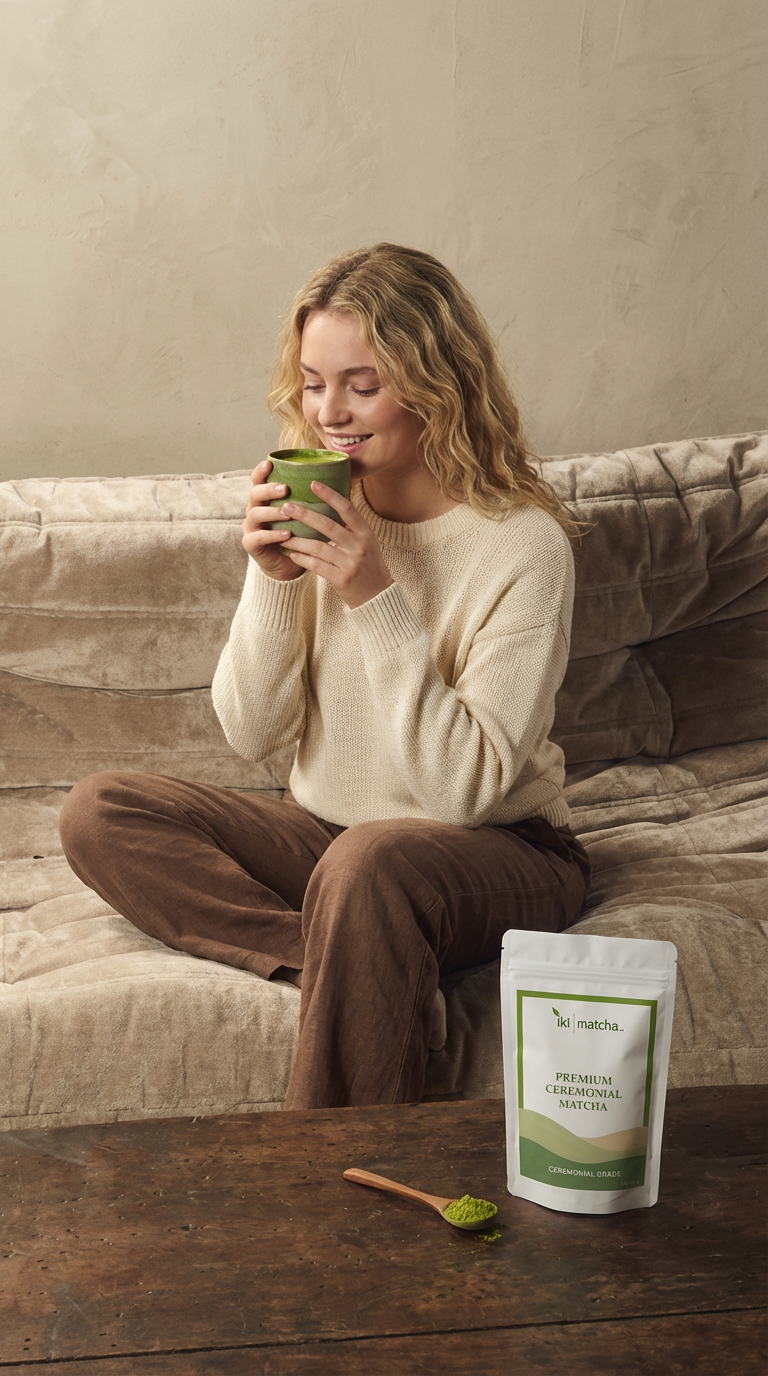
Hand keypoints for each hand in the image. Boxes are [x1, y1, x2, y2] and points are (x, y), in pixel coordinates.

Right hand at [241, 460, 304, 581]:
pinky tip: (286, 534)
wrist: (288, 564)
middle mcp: (255, 509)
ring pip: (255, 514)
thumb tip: (337, 478)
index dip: (261, 472)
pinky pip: (258, 537)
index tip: (270, 463)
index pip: (258, 480)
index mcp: (266, 499)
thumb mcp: (305, 515)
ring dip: (272, 512)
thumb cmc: (299, 535)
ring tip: (287, 513)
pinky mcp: (251, 544)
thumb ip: (311, 499)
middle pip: (254, 494)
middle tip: (285, 489)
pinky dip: (272, 535)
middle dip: (269, 490)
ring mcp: (251, 527)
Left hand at [278, 482, 393, 608]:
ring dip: (298, 540)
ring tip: (283, 535)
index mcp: (364, 532)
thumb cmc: (368, 564)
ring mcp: (350, 563)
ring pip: (318, 547)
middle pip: (327, 525)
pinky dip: (302, 559)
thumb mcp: (366, 541)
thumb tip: (332, 501)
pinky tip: (292, 554)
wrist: (378, 595)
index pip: (346, 508)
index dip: (330, 495)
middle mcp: (358, 545)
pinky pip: (317, 566)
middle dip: (304, 515)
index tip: (313, 483)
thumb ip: (350, 525)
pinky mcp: (341, 579)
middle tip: (286, 507)